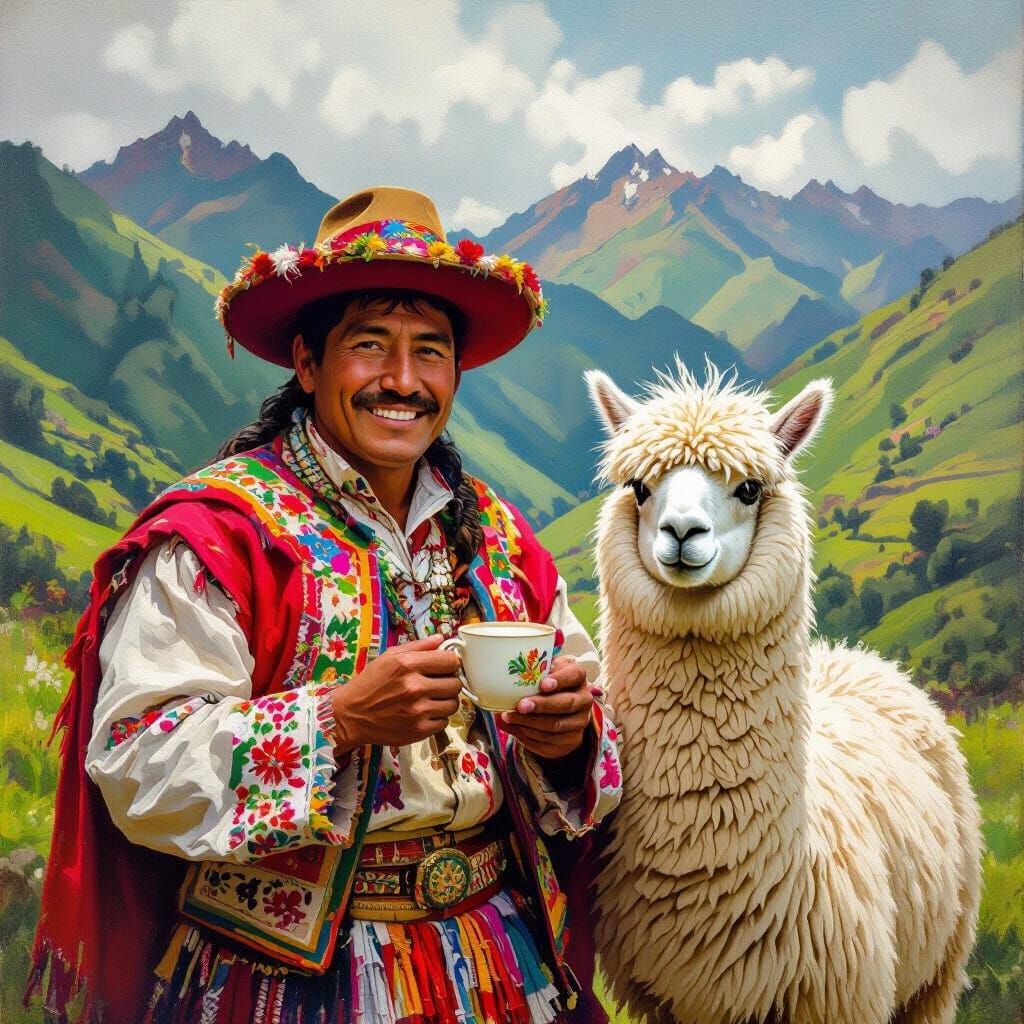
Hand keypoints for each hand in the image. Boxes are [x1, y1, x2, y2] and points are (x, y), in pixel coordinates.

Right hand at [330, 634, 462, 753]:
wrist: (351, 715)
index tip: (446, 666)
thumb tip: (440, 639)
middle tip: (437, 683)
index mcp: (408, 665)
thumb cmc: (370, 683)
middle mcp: (414, 687)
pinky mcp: (418, 730)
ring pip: (453, 704)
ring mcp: (418, 711)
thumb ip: (418, 646)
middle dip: (449, 682)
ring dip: (446, 700)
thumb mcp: (389, 657)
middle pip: (455, 683)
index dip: (451, 663)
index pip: (450, 661)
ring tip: (432, 698)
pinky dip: (437, 717)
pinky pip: (444, 722)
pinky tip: (424, 712)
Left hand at [499, 655, 593, 760]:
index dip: (560, 680)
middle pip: (566, 704)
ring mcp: (580, 722)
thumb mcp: (542, 673)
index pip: (574, 675)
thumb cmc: (546, 684)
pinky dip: (529, 737)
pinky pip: (550, 742)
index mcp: (578, 677)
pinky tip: (516, 728)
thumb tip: (503, 683)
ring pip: (556, 726)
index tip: (542, 684)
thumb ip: (530, 674)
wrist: (559, 707)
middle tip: (521, 705)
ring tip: (509, 717)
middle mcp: (584, 700)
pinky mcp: (572, 741)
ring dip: (530, 723)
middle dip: (542, 706)